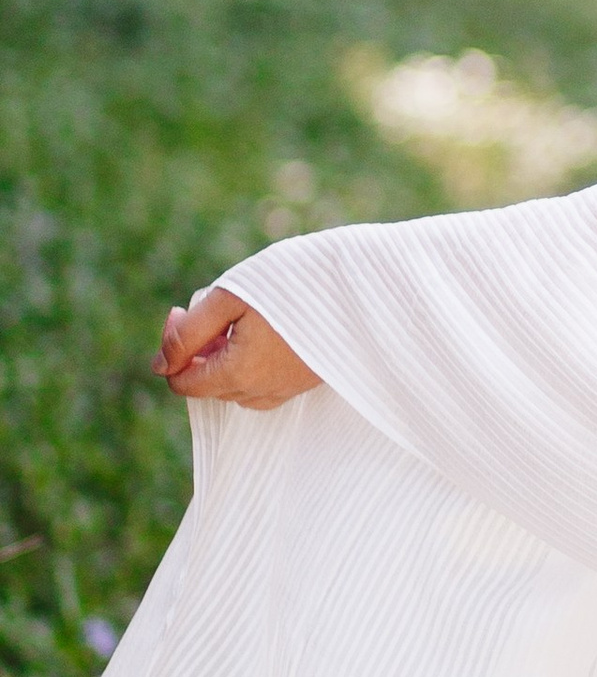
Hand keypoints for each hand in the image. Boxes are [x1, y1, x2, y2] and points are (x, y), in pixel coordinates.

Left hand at [154, 286, 320, 409]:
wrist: (358, 286)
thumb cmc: (291, 285)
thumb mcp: (228, 299)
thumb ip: (187, 334)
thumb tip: (158, 365)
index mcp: (238, 373)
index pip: (181, 383)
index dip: (172, 348)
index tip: (186, 312)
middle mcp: (260, 392)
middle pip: (206, 385)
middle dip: (199, 351)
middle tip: (213, 308)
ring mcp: (285, 390)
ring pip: (232, 387)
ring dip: (224, 358)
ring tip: (240, 320)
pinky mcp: (303, 383)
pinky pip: (259, 387)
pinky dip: (248, 365)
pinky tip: (263, 333)